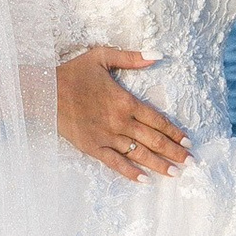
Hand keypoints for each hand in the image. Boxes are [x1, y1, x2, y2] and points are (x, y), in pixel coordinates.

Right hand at [56, 48, 189, 181]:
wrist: (44, 91)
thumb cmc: (73, 73)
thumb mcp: (102, 57)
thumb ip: (131, 57)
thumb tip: (157, 55)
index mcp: (125, 101)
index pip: (157, 120)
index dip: (174, 131)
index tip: (187, 140)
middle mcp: (120, 122)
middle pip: (154, 140)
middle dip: (174, 151)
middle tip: (190, 161)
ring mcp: (106, 137)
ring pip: (139, 154)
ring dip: (159, 164)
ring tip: (175, 173)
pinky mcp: (92, 148)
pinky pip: (115, 163)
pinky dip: (130, 172)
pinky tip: (144, 180)